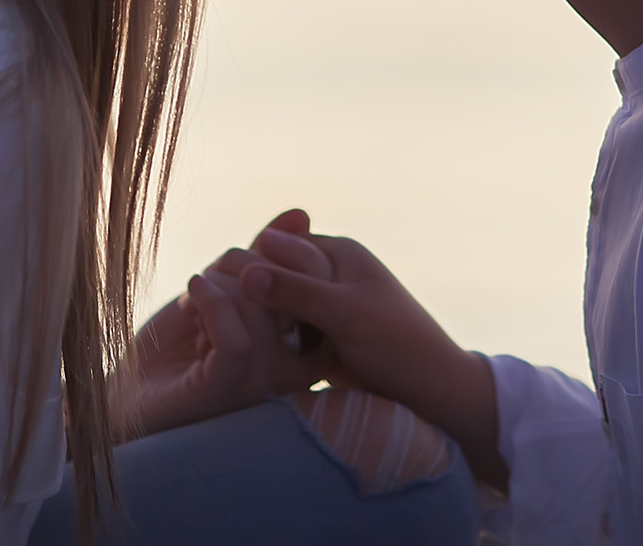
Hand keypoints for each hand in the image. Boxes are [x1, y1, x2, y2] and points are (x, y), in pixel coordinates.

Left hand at [119, 261, 321, 439]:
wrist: (124, 390)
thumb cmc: (177, 342)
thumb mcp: (226, 288)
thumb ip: (264, 257)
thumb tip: (301, 214)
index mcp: (300, 344)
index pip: (321, 281)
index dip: (286, 253)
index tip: (235, 262)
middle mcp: (290, 367)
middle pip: (290, 286)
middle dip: (242, 264)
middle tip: (208, 281)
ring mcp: (261, 383)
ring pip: (260, 305)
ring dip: (217, 286)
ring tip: (192, 307)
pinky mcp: (228, 391)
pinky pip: (238, 338)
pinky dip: (210, 303)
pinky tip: (189, 299)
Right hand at [222, 210, 508, 490]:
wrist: (433, 395)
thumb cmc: (400, 347)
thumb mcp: (348, 315)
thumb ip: (299, 292)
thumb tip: (246, 270)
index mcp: (338, 253)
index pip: (277, 248)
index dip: (248, 267)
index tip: (215, 291)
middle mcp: (327, 274)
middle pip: (271, 277)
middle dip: (246, 296)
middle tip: (209, 320)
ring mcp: (322, 309)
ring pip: (272, 308)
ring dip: (252, 323)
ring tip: (218, 341)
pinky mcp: (318, 341)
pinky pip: (281, 337)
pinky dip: (264, 345)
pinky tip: (242, 358)